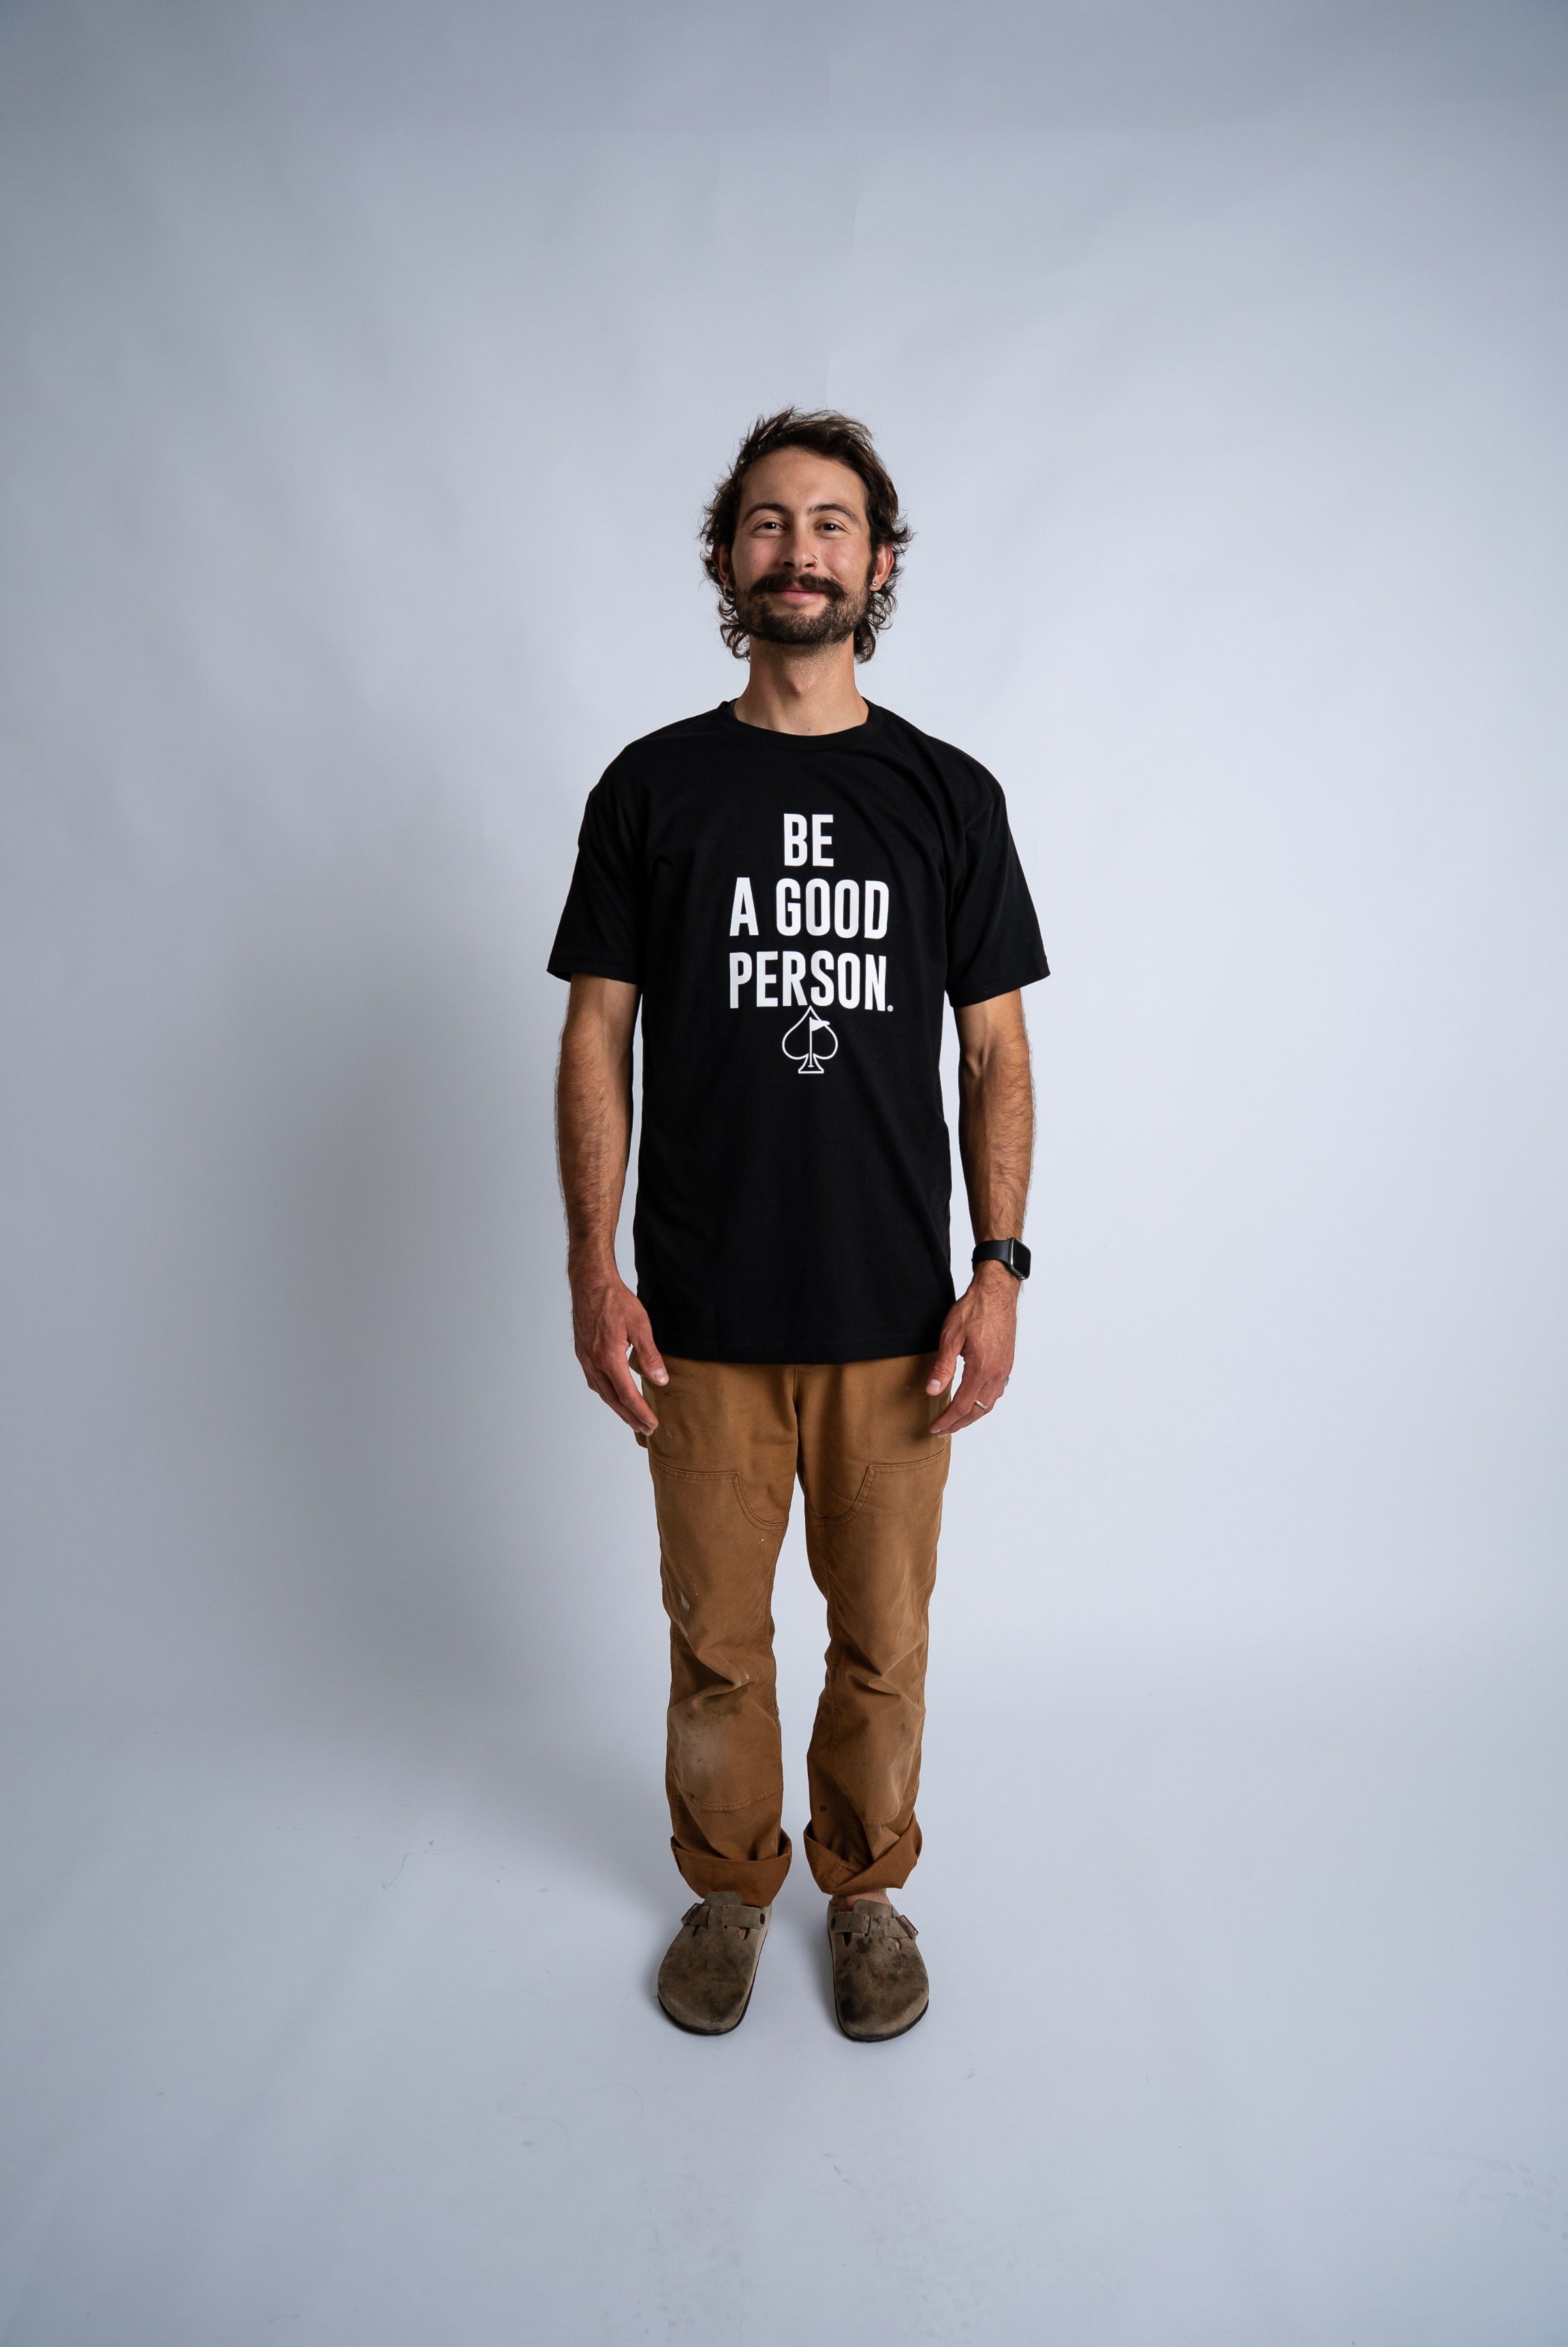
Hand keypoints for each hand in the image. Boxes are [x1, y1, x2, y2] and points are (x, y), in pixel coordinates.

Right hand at [570, 1263, 667, 1434]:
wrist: (590, 1283)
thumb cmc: (615, 1300)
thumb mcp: (640, 1326)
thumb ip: (650, 1355)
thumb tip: (661, 1381)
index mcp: (609, 1358)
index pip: (627, 1394)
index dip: (641, 1412)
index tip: (652, 1425)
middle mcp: (594, 1362)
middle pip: (613, 1399)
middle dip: (630, 1417)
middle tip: (645, 1430)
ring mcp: (585, 1359)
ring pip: (602, 1392)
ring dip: (618, 1408)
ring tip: (631, 1419)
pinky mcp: (583, 1353)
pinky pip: (594, 1381)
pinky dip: (606, 1394)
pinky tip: (613, 1395)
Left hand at [926, 1263, 1017, 1435]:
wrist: (997, 1293)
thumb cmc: (974, 1310)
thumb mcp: (951, 1336)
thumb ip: (943, 1366)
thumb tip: (933, 1390)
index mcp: (982, 1369)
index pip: (962, 1405)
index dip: (947, 1420)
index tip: (935, 1428)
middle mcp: (997, 1373)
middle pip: (977, 1410)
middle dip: (959, 1423)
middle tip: (943, 1430)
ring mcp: (1004, 1369)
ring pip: (989, 1403)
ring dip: (972, 1415)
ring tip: (957, 1420)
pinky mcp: (1007, 1363)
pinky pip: (997, 1391)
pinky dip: (984, 1403)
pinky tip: (975, 1401)